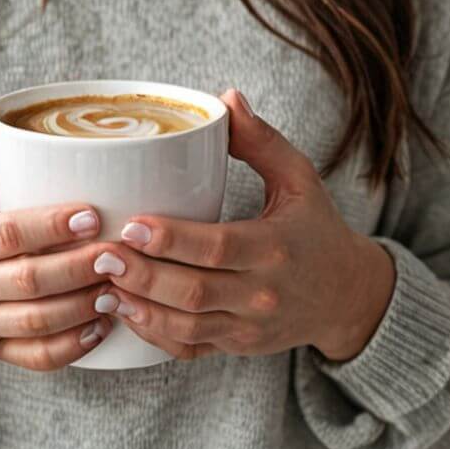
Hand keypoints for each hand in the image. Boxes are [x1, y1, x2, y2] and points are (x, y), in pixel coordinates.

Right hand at [0, 104, 113, 373]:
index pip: (6, 234)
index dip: (52, 224)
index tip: (91, 212)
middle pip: (30, 281)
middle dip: (81, 266)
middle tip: (121, 250)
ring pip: (36, 322)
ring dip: (83, 306)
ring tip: (119, 285)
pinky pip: (30, 357)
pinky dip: (68, 348)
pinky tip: (98, 327)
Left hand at [89, 89, 395, 362]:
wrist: (347, 295)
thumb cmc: (316, 229)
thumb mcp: (299, 178)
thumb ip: (262, 140)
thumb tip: (227, 98)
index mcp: (275, 247)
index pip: (216, 247)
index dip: (170, 239)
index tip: (131, 224)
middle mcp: (262, 293)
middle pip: (193, 292)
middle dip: (142, 276)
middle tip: (102, 254)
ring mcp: (250, 326)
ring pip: (187, 327)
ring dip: (141, 309)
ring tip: (103, 285)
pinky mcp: (239, 346)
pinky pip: (191, 350)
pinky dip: (155, 336)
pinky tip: (127, 312)